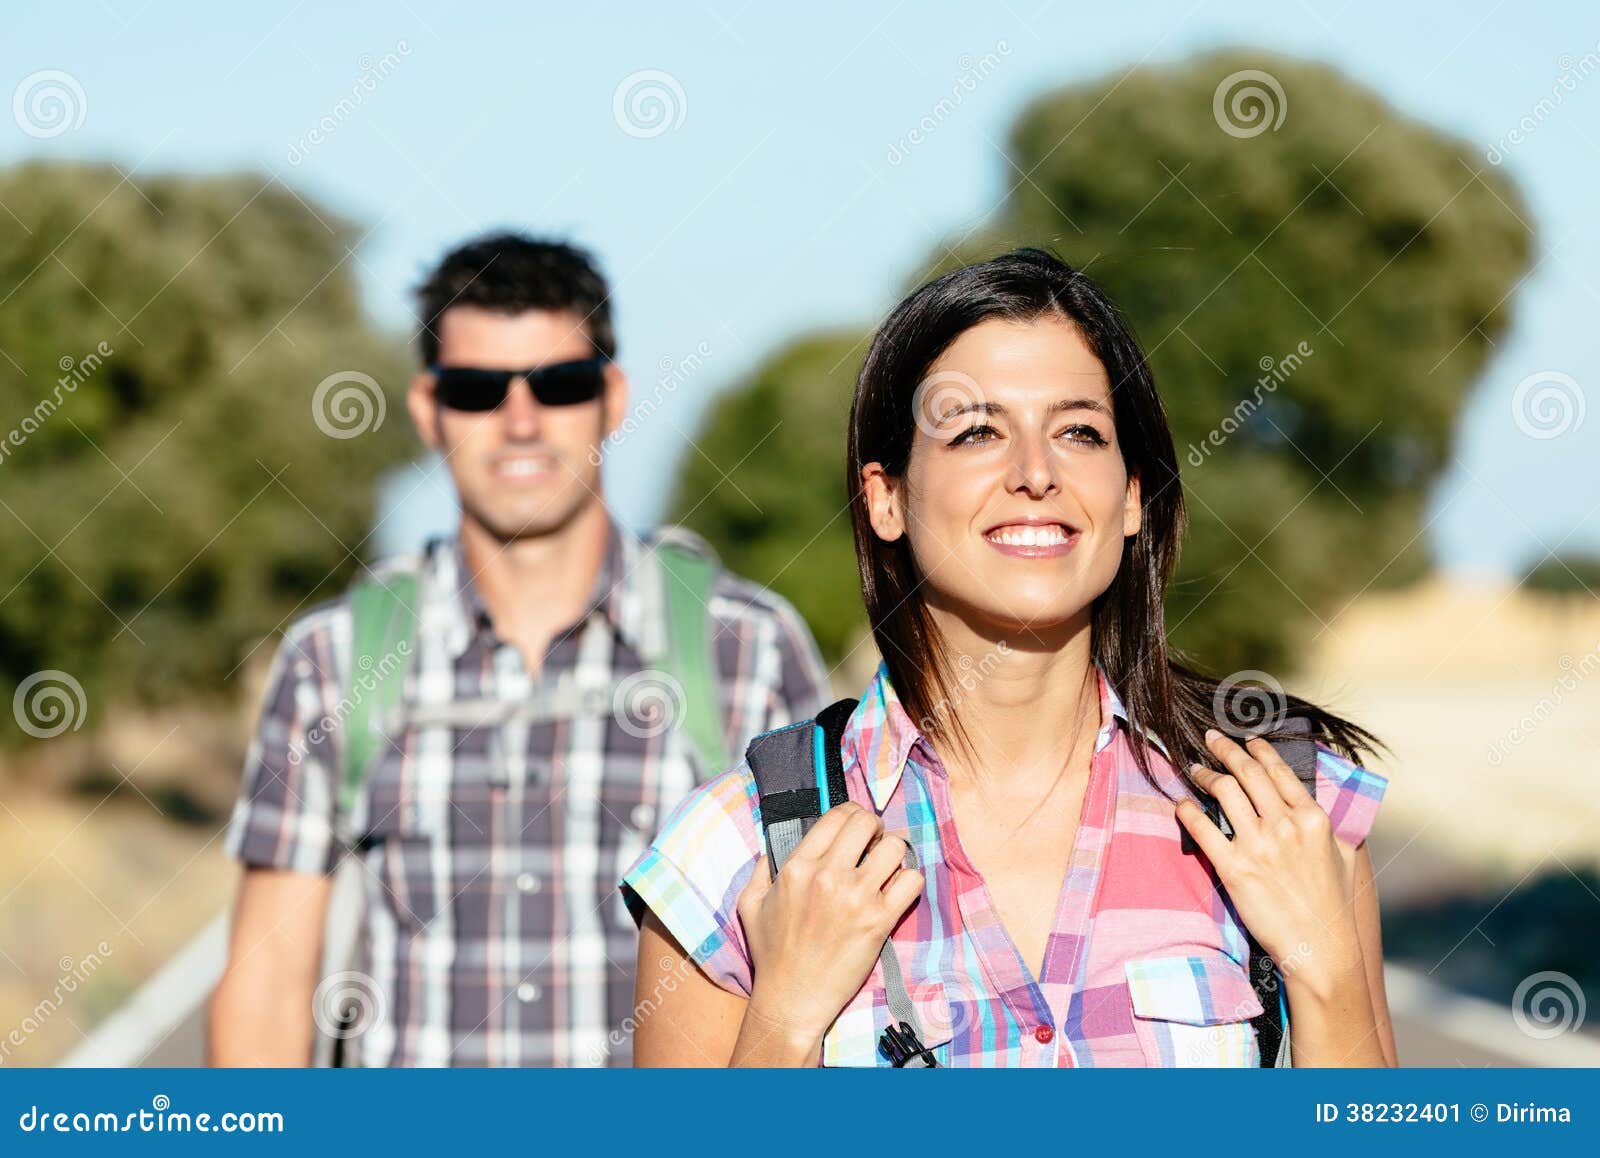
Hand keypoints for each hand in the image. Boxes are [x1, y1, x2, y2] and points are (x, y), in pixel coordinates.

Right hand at [736, 802, 923, 1045]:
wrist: (792, 999)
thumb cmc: (771, 954)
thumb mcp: (750, 903)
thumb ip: (762, 868)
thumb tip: (774, 846)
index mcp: (797, 867)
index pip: (837, 815)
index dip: (851, 815)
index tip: (856, 830)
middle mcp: (828, 875)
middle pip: (867, 822)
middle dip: (874, 829)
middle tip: (874, 845)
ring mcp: (856, 897)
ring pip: (895, 847)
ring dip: (894, 855)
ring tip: (886, 869)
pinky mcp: (879, 921)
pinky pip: (912, 881)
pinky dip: (909, 882)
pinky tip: (897, 892)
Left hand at [1175, 729, 1362, 989]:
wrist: (1321, 949)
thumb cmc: (1334, 906)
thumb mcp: (1343, 855)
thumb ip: (1331, 824)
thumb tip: (1322, 803)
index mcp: (1314, 819)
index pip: (1280, 772)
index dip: (1259, 751)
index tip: (1247, 740)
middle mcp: (1286, 826)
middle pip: (1248, 774)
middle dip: (1226, 749)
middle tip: (1210, 738)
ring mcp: (1260, 846)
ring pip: (1224, 792)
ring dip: (1206, 775)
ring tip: (1195, 770)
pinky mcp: (1235, 869)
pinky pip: (1203, 828)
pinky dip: (1187, 810)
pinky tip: (1180, 804)